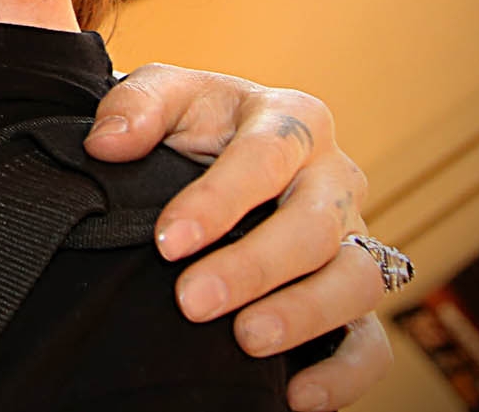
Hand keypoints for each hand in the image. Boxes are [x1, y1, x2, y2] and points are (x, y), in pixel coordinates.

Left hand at [88, 65, 391, 409]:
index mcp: (292, 120)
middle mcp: (334, 178)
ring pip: (356, 280)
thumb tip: (107, 144)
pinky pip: (371, 340)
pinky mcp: (355, 295)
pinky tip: (296, 397)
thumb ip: (134, 107)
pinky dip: (345, 374)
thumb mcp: (163, 96)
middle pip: (314, 225)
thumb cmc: (189, 124)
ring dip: (305, 315)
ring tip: (247, 342)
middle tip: (192, 302)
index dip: (217, 201)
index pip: (265, 158)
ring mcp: (352, 239)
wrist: (209, 151)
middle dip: (253, 267)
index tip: (167, 242)